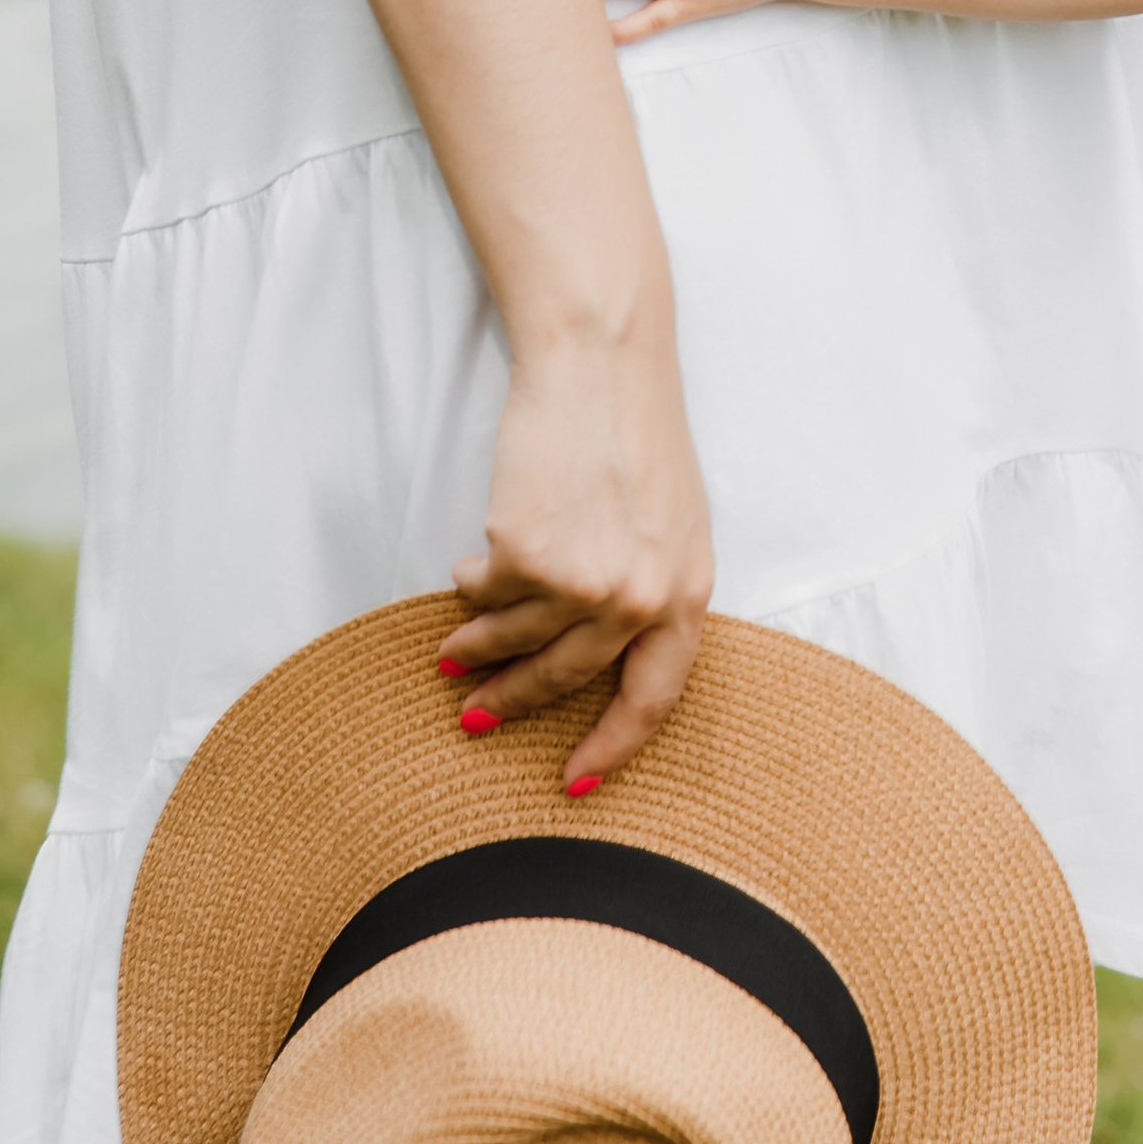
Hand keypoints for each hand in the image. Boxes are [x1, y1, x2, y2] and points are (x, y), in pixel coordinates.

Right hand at [442, 324, 714, 786]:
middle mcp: (641, 599)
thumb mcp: (670, 521)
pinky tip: (467, 565)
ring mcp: (582, 583)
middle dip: (513, 704)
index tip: (576, 783)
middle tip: (475, 718)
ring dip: (477, 649)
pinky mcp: (526, 557)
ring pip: (514, 640)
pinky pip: (485, 591)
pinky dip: (471, 584)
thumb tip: (601, 656)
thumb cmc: (632, 430)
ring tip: (454, 650)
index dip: (614, 747)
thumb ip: (648, 587)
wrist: (600, 360)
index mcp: (688, 591)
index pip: (655, 696)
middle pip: (567, 679)